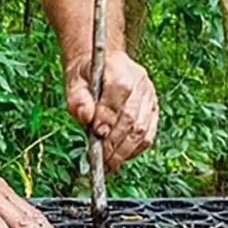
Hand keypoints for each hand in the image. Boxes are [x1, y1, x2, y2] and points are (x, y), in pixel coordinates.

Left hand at [65, 50, 158, 171]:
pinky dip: (135, 149)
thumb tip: (85, 116)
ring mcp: (149, 96)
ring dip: (124, 151)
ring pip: (142, 130)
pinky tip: (120, 156)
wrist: (101, 63)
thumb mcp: (74, 80)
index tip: (96, 134)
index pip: (119, 92)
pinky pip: (148, 135)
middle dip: (114, 142)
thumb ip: (77, 97)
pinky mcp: (153, 109)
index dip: (108, 117)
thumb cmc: (86, 74)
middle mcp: (140, 82)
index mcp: (119, 68)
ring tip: (108, 164)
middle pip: (132, 117)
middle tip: (100, 160)